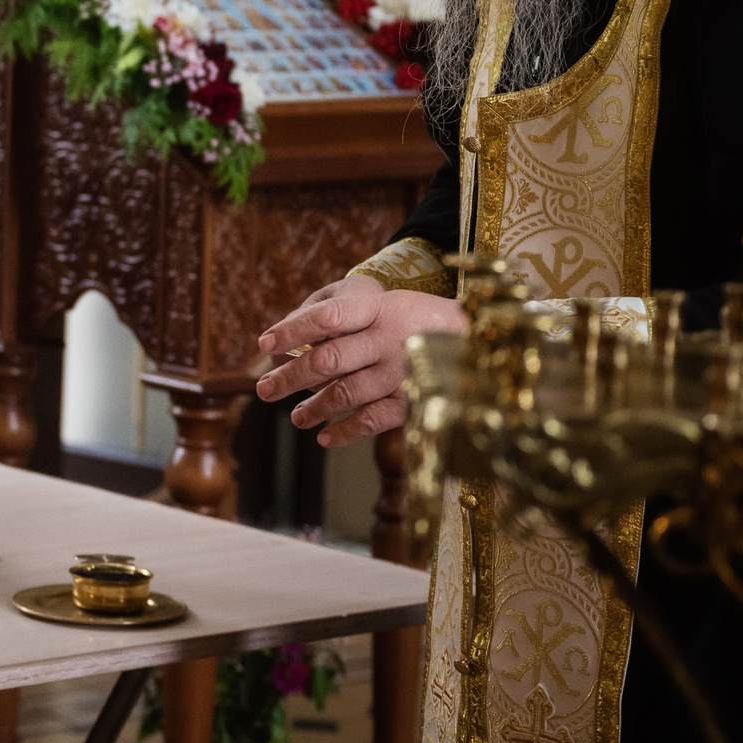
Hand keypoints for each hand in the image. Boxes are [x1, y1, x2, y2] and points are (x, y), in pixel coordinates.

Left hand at [254, 276, 467, 446]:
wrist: (479, 339)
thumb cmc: (417, 320)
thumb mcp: (388, 304)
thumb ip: (346, 318)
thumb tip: (292, 340)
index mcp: (379, 308)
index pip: (327, 316)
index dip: (292, 330)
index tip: (264, 343)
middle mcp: (389, 339)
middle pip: (327, 359)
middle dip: (289, 377)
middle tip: (263, 390)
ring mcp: (402, 372)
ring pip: (345, 393)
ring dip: (313, 408)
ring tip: (295, 417)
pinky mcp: (414, 400)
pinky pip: (373, 420)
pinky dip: (346, 431)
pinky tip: (325, 437)